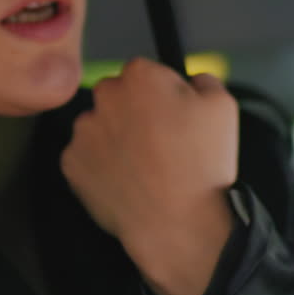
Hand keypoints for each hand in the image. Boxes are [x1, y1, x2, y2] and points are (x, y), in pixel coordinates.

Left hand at [61, 57, 238, 294]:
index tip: (173, 118)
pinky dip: (102, 166)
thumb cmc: (203, 162)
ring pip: (99, 126)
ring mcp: (83, 132)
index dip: (162, 94)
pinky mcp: (70, 164)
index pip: (145, 72)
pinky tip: (127, 182)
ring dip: (115, 137)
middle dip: (133, 111)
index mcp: (140, 76)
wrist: (177, 223)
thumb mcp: (223, 106)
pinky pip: (86, 157)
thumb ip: (203, 79)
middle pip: (116, 95)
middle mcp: (104, 97)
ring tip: (144, 167)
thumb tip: (189, 80)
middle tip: (159, 143)